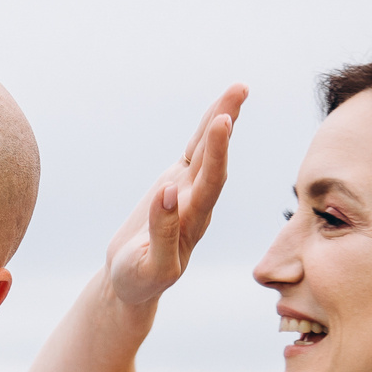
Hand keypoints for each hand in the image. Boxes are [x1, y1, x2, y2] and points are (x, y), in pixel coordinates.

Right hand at [101, 85, 243, 311]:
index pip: (210, 182)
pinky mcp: (176, 184)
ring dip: (222, 118)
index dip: (218, 152)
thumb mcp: (149, 265)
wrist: (133, 282)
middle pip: (215, 158)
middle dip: (226, 124)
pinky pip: (193, 153)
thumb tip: (167, 191)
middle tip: (239, 91)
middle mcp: (197, 202)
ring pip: (207, 150)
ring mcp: (188, 191)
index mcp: (192, 221)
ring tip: (238, 88)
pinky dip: (205, 131)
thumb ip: (161, 232)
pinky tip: (218, 110)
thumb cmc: (139, 279)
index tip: (222, 122)